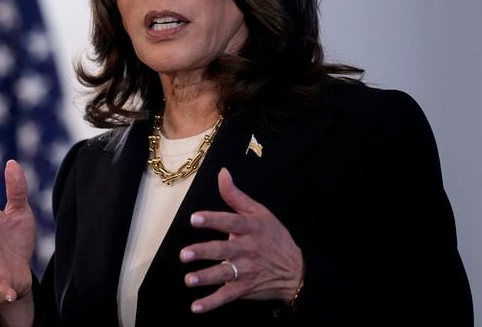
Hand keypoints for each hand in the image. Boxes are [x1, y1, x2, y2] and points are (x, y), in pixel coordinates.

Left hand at [179, 168, 303, 313]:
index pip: (230, 222)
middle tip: (185, 254)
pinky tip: (196, 307)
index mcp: (250, 228)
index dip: (212, 220)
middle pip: (223, 251)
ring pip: (223, 274)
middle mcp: (247, 250)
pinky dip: (211, 304)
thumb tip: (222, 173)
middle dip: (203, 253)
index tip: (194, 218)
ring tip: (189, 280)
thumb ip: (236, 196)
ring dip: (205, 278)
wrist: (296, 270)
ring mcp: (246, 271)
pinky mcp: (244, 288)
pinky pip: (226, 297)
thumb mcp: (260, 213)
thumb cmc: (274, 237)